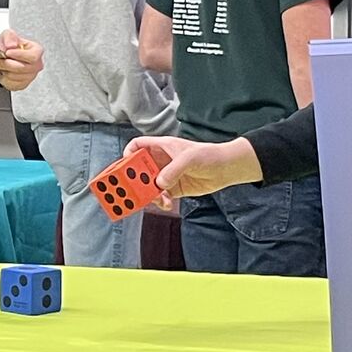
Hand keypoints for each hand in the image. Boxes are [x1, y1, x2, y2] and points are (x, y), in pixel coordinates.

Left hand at [0, 28, 43, 90]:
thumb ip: (10, 36)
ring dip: (2, 70)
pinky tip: (3, 71)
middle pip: (22, 68)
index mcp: (37, 51)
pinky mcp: (22, 85)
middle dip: (5, 63)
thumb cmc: (7, 46)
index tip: (8, 52)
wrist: (0, 56)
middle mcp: (36, 65)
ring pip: (14, 76)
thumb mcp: (7, 35)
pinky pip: (11, 84)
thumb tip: (11, 45)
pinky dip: (3, 78)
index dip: (19, 55)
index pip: (32, 56)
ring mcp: (30, 76)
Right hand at [123, 135, 262, 204]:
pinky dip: (160, 201)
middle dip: (133, 180)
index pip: (137, 146)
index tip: (124, 167)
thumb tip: (159, 183)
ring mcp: (166, 175)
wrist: (226, 169)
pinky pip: (160, 196)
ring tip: (154, 200)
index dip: (127, 155)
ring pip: (147, 185)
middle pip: (138, 169)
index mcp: (161, 147)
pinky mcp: (173, 189)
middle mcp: (161, 161)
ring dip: (147, 193)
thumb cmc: (209, 155)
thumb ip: (173, 170)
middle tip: (132, 190)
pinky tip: (167, 204)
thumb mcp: (189, 158)